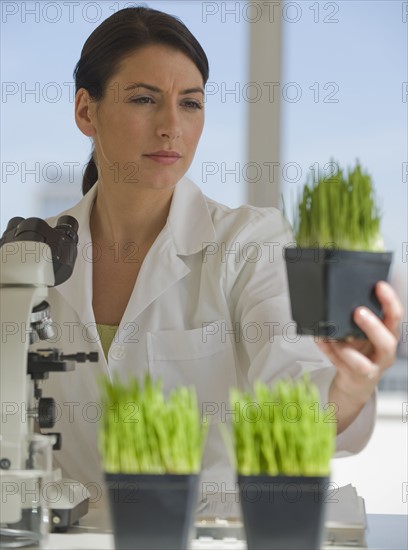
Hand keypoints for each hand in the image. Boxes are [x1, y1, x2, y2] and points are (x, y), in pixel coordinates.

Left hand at [317, 281, 402, 432]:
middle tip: (358, 312)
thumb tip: (342, 296)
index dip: (390, 302)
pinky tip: (319, 339)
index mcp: (388, 337)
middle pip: (387, 342)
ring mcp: (369, 370)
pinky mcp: (353, 378)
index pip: (395, 318)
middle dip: (373, 326)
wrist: (355, 384)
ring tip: (333, 335)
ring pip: (362, 364)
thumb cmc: (361, 353)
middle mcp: (383, 354)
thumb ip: (358, 319)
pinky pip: (339, 366)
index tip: (380, 285)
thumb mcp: (365, 334)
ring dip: (345, 348)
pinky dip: (327, 351)